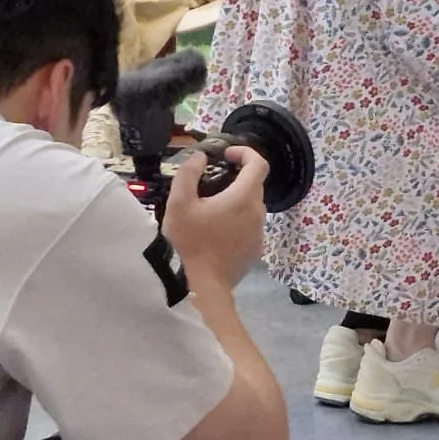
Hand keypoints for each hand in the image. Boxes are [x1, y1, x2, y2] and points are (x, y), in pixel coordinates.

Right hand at [163, 145, 267, 288]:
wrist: (202, 287)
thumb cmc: (190, 242)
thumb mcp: (178, 204)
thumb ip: (188, 174)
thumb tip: (201, 157)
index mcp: (244, 198)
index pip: (258, 164)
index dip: (245, 153)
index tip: (226, 155)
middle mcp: (258, 213)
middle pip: (254, 185)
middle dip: (236, 177)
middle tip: (210, 183)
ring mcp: (259, 233)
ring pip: (251, 207)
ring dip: (236, 201)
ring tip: (210, 209)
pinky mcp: (256, 250)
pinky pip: (250, 226)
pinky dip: (237, 221)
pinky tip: (217, 232)